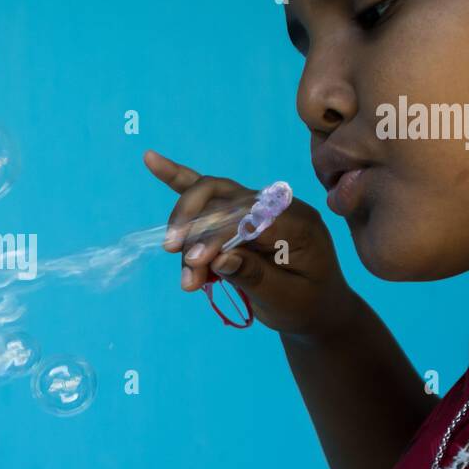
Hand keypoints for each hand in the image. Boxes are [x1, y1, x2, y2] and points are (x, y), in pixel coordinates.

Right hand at [143, 149, 356, 337]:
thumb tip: (219, 259)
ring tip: (185, 275)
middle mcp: (276, 205)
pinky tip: (151, 160)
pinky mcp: (239, 211)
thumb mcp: (287, 300)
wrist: (317, 308)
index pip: (245, 216)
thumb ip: (254, 277)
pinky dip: (178, 179)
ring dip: (186, 229)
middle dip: (194, 229)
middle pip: (222, 198)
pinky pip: (209, 191)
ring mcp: (257, 205)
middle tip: (182, 263)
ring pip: (209, 197)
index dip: (214, 237)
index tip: (194, 265)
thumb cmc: (306, 305)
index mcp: (297, 222)